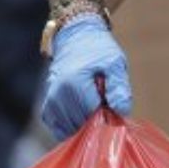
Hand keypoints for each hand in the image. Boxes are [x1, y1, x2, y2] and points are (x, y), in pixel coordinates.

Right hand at [39, 17, 132, 140]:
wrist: (75, 37)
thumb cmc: (98, 50)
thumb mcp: (115, 63)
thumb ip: (119, 87)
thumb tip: (121, 111)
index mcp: (74, 84)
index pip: (94, 115)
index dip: (108, 115)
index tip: (115, 105)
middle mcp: (58, 95)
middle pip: (82, 124)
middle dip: (97, 120)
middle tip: (106, 103)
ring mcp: (50, 102)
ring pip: (71, 130)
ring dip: (85, 124)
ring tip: (93, 104)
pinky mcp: (47, 108)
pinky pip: (59, 129)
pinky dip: (72, 128)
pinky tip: (82, 116)